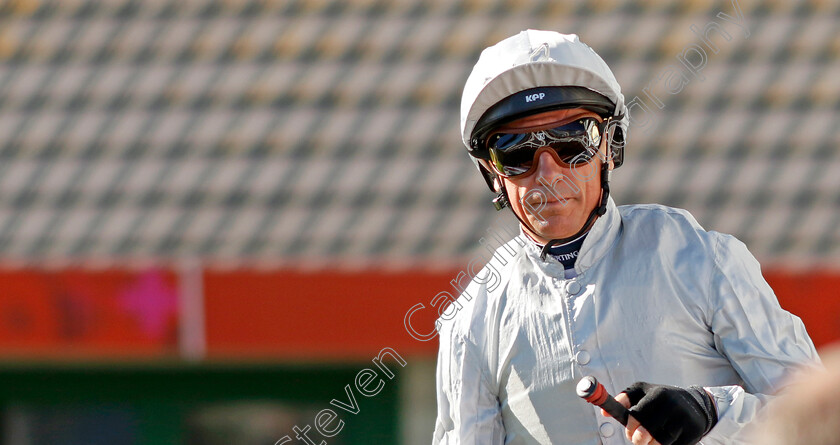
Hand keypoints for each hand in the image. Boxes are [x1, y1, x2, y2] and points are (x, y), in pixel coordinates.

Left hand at [602, 382, 716, 444]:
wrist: (695, 404)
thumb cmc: (662, 398)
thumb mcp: (643, 391)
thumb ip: (624, 398)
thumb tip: (604, 412)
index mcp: (657, 394)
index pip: (637, 415)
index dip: (629, 427)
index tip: (629, 432)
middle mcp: (672, 405)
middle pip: (648, 431)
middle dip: (638, 440)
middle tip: (637, 440)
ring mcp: (683, 420)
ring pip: (660, 442)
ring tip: (649, 442)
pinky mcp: (692, 433)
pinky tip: (661, 443)